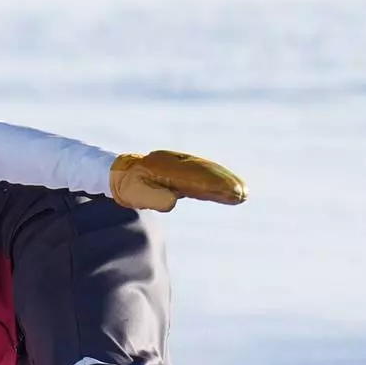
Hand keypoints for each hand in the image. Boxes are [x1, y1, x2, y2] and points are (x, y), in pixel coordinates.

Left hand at [109, 150, 247, 211]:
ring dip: (225, 181)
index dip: (213, 184)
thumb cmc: (129, 185)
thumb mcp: (135, 192)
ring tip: (243, 193)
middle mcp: (177, 162)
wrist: (122, 172)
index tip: (229, 192)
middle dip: (224, 181)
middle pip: (204, 171)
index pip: (193, 176)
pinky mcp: (184, 172)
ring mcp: (181, 165)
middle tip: (243, 193)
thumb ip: (152, 197)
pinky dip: (218, 182)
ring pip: (207, 172)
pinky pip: (204, 176)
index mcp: (165, 166)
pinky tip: (231, 191)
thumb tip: (173, 202)